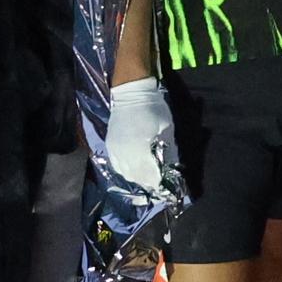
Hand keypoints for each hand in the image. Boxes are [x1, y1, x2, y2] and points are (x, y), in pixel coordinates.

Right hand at [104, 77, 172, 194]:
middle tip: (158, 184)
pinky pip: (117, 165)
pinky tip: (134, 169)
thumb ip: (169, 151)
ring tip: (147, 178)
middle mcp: (124, 153)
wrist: (131, 94)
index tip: (166, 187)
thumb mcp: (167, 129)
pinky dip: (126, 170)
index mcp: (140, 149)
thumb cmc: (153, 110)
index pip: (150, 173)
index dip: (158, 182)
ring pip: (125, 172)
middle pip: (136, 176)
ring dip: (137, 178)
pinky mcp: (110, 146)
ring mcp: (114, 150)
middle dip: (148, 181)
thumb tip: (172, 168)